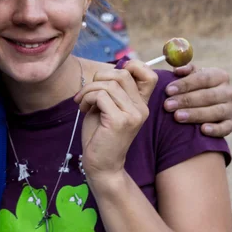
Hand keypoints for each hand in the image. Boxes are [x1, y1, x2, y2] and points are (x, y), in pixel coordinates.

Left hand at [75, 61, 156, 181]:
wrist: (101, 164)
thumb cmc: (100, 134)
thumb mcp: (107, 106)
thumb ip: (111, 89)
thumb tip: (108, 69)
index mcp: (141, 103)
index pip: (148, 74)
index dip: (131, 66)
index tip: (108, 77)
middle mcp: (142, 108)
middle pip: (122, 74)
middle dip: (98, 78)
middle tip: (86, 93)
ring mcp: (133, 114)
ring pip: (108, 84)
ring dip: (88, 90)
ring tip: (82, 102)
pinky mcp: (120, 121)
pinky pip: (100, 95)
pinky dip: (87, 98)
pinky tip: (83, 109)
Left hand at [163, 65, 231, 136]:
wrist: (201, 104)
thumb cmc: (192, 87)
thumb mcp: (189, 76)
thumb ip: (183, 70)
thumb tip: (177, 70)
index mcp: (219, 76)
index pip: (203, 78)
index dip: (185, 84)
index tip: (168, 90)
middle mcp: (228, 91)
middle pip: (209, 95)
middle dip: (186, 100)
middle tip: (167, 105)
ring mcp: (231, 108)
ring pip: (216, 111)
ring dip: (195, 114)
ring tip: (177, 116)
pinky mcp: (231, 123)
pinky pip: (226, 128)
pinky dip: (216, 129)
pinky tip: (203, 130)